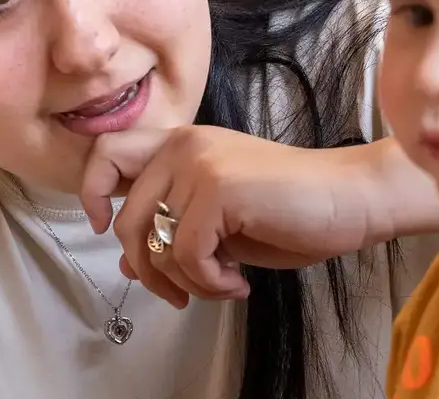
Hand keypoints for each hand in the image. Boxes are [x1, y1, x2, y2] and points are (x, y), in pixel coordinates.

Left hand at [79, 126, 382, 308]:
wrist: (347, 200)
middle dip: (148, 270)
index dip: (91, 194)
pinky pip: (186, 255)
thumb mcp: (217, 225)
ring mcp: (198, 163)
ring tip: (222, 286)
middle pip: (127, 221)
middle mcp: (182, 145)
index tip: (106, 230)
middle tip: (178, 293)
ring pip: (155, 245)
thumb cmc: (288, 212)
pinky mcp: (218, 188)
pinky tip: (239, 283)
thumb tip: (128, 261)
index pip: (106, 157)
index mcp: (178, 143)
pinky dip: (209, 283)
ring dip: (186, 282)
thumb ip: (171, 230)